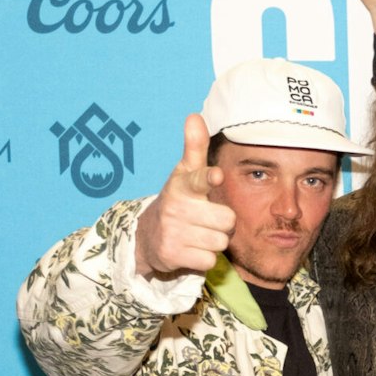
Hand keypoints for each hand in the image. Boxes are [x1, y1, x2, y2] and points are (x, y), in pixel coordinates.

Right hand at [135, 115, 234, 280]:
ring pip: (221, 241)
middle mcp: (176, 207)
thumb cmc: (179, 201)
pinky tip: (191, 249)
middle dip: (222, 223)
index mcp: (182, 185)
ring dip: (214, 241)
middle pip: (228, 220)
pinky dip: (204, 258)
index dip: (208, 178)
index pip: (198, 178)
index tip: (216, 176)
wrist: (148, 236)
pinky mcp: (172, 255)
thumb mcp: (184, 174)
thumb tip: (194, 115)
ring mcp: (173, 232)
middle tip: (205, 219)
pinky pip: (210, 260)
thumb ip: (195, 148)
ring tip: (197, 233)